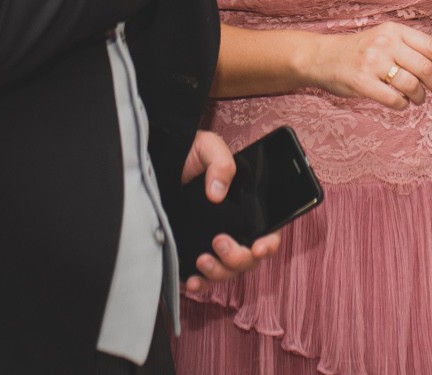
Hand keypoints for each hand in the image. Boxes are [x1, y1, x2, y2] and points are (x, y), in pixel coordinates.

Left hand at [178, 131, 280, 294]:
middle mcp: (234, 229)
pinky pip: (203, 277)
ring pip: (227, 271)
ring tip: (201, 259)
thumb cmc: (192, 154)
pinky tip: (192, 281)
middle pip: (248, 258)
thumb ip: (221, 164)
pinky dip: (200, 284)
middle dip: (237, 257)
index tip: (259, 247)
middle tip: (219, 241)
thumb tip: (217, 194)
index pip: (269, 233)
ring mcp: (214, 243)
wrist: (162, 161)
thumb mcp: (209, 148)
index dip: (269, 244)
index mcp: (248, 208)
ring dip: (218, 271)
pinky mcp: (193, 252)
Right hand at [307, 23, 431, 110]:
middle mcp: (385, 43)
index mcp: (394, 30)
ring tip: (418, 99)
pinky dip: (402, 105)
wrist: (324, 57)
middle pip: (425, 67)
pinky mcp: (362, 82)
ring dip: (420, 97)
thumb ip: (409, 47)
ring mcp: (373, 63)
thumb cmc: (359, 50)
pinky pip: (393, 99)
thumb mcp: (384, 37)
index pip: (431, 47)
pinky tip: (400, 103)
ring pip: (411, 85)